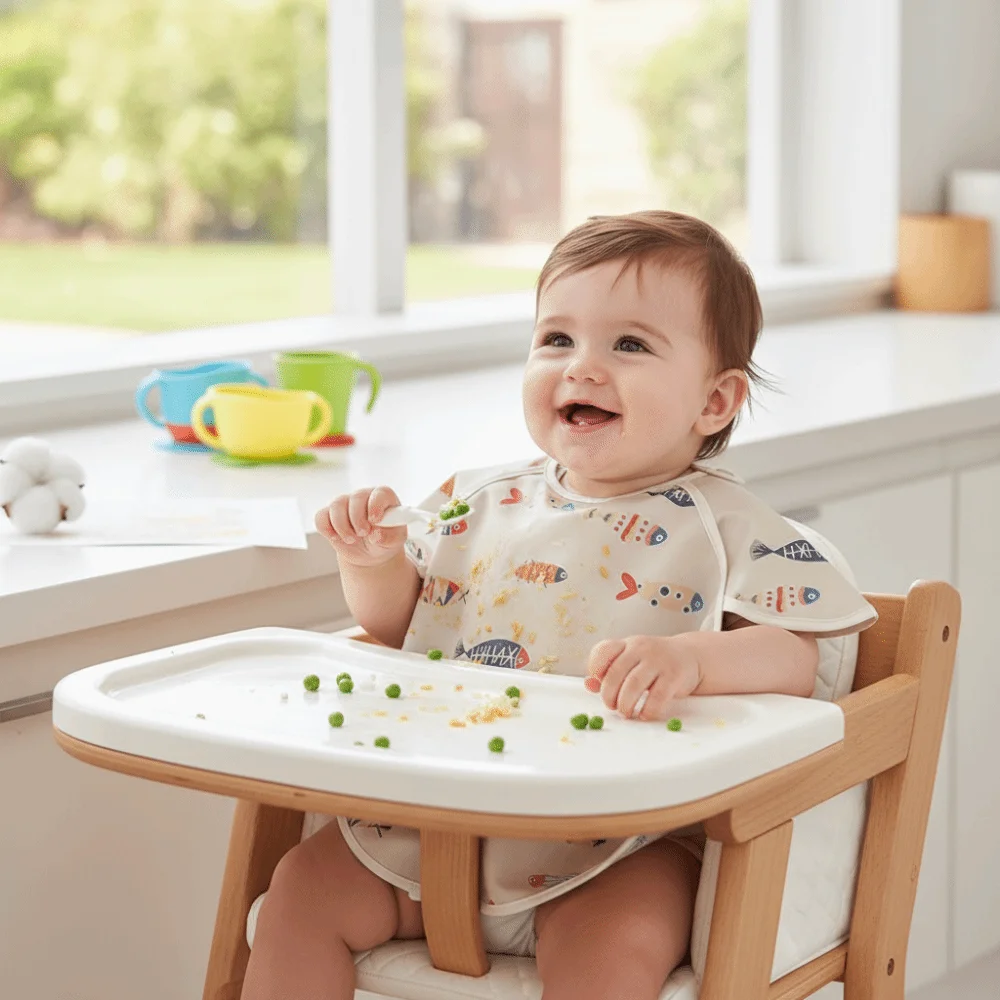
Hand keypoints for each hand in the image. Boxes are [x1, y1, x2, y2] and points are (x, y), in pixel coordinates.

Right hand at [314, 486, 408, 568]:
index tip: (374, 520)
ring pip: (337, 506)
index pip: (380, 493)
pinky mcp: (330, 515)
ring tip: (352, 539)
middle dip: (358, 519)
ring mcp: (345, 503)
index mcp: (384, 498)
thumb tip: (376, 535)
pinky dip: (326, 529)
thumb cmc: (385, 540)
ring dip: (342, 526)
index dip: (376, 505)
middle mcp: (364, 496)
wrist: (370, 552)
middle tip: (363, 534)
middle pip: (356, 498)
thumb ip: (389, 537)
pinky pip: (321, 517)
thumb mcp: (394, 541)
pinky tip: (336, 538)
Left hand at [584, 635, 701, 719]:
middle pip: (616, 672)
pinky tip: (644, 714)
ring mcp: (658, 660)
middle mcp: (641, 648)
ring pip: (634, 685)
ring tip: (626, 712)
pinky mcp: (674, 675)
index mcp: (627, 644)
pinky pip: (657, 697)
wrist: (690, 656)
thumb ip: (610, 672)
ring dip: (625, 704)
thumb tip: (589, 685)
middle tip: (612, 706)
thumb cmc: (654, 662)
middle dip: (609, 694)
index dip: (595, 669)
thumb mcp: (632, 661)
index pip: (603, 650)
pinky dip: (648, 710)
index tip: (598, 684)